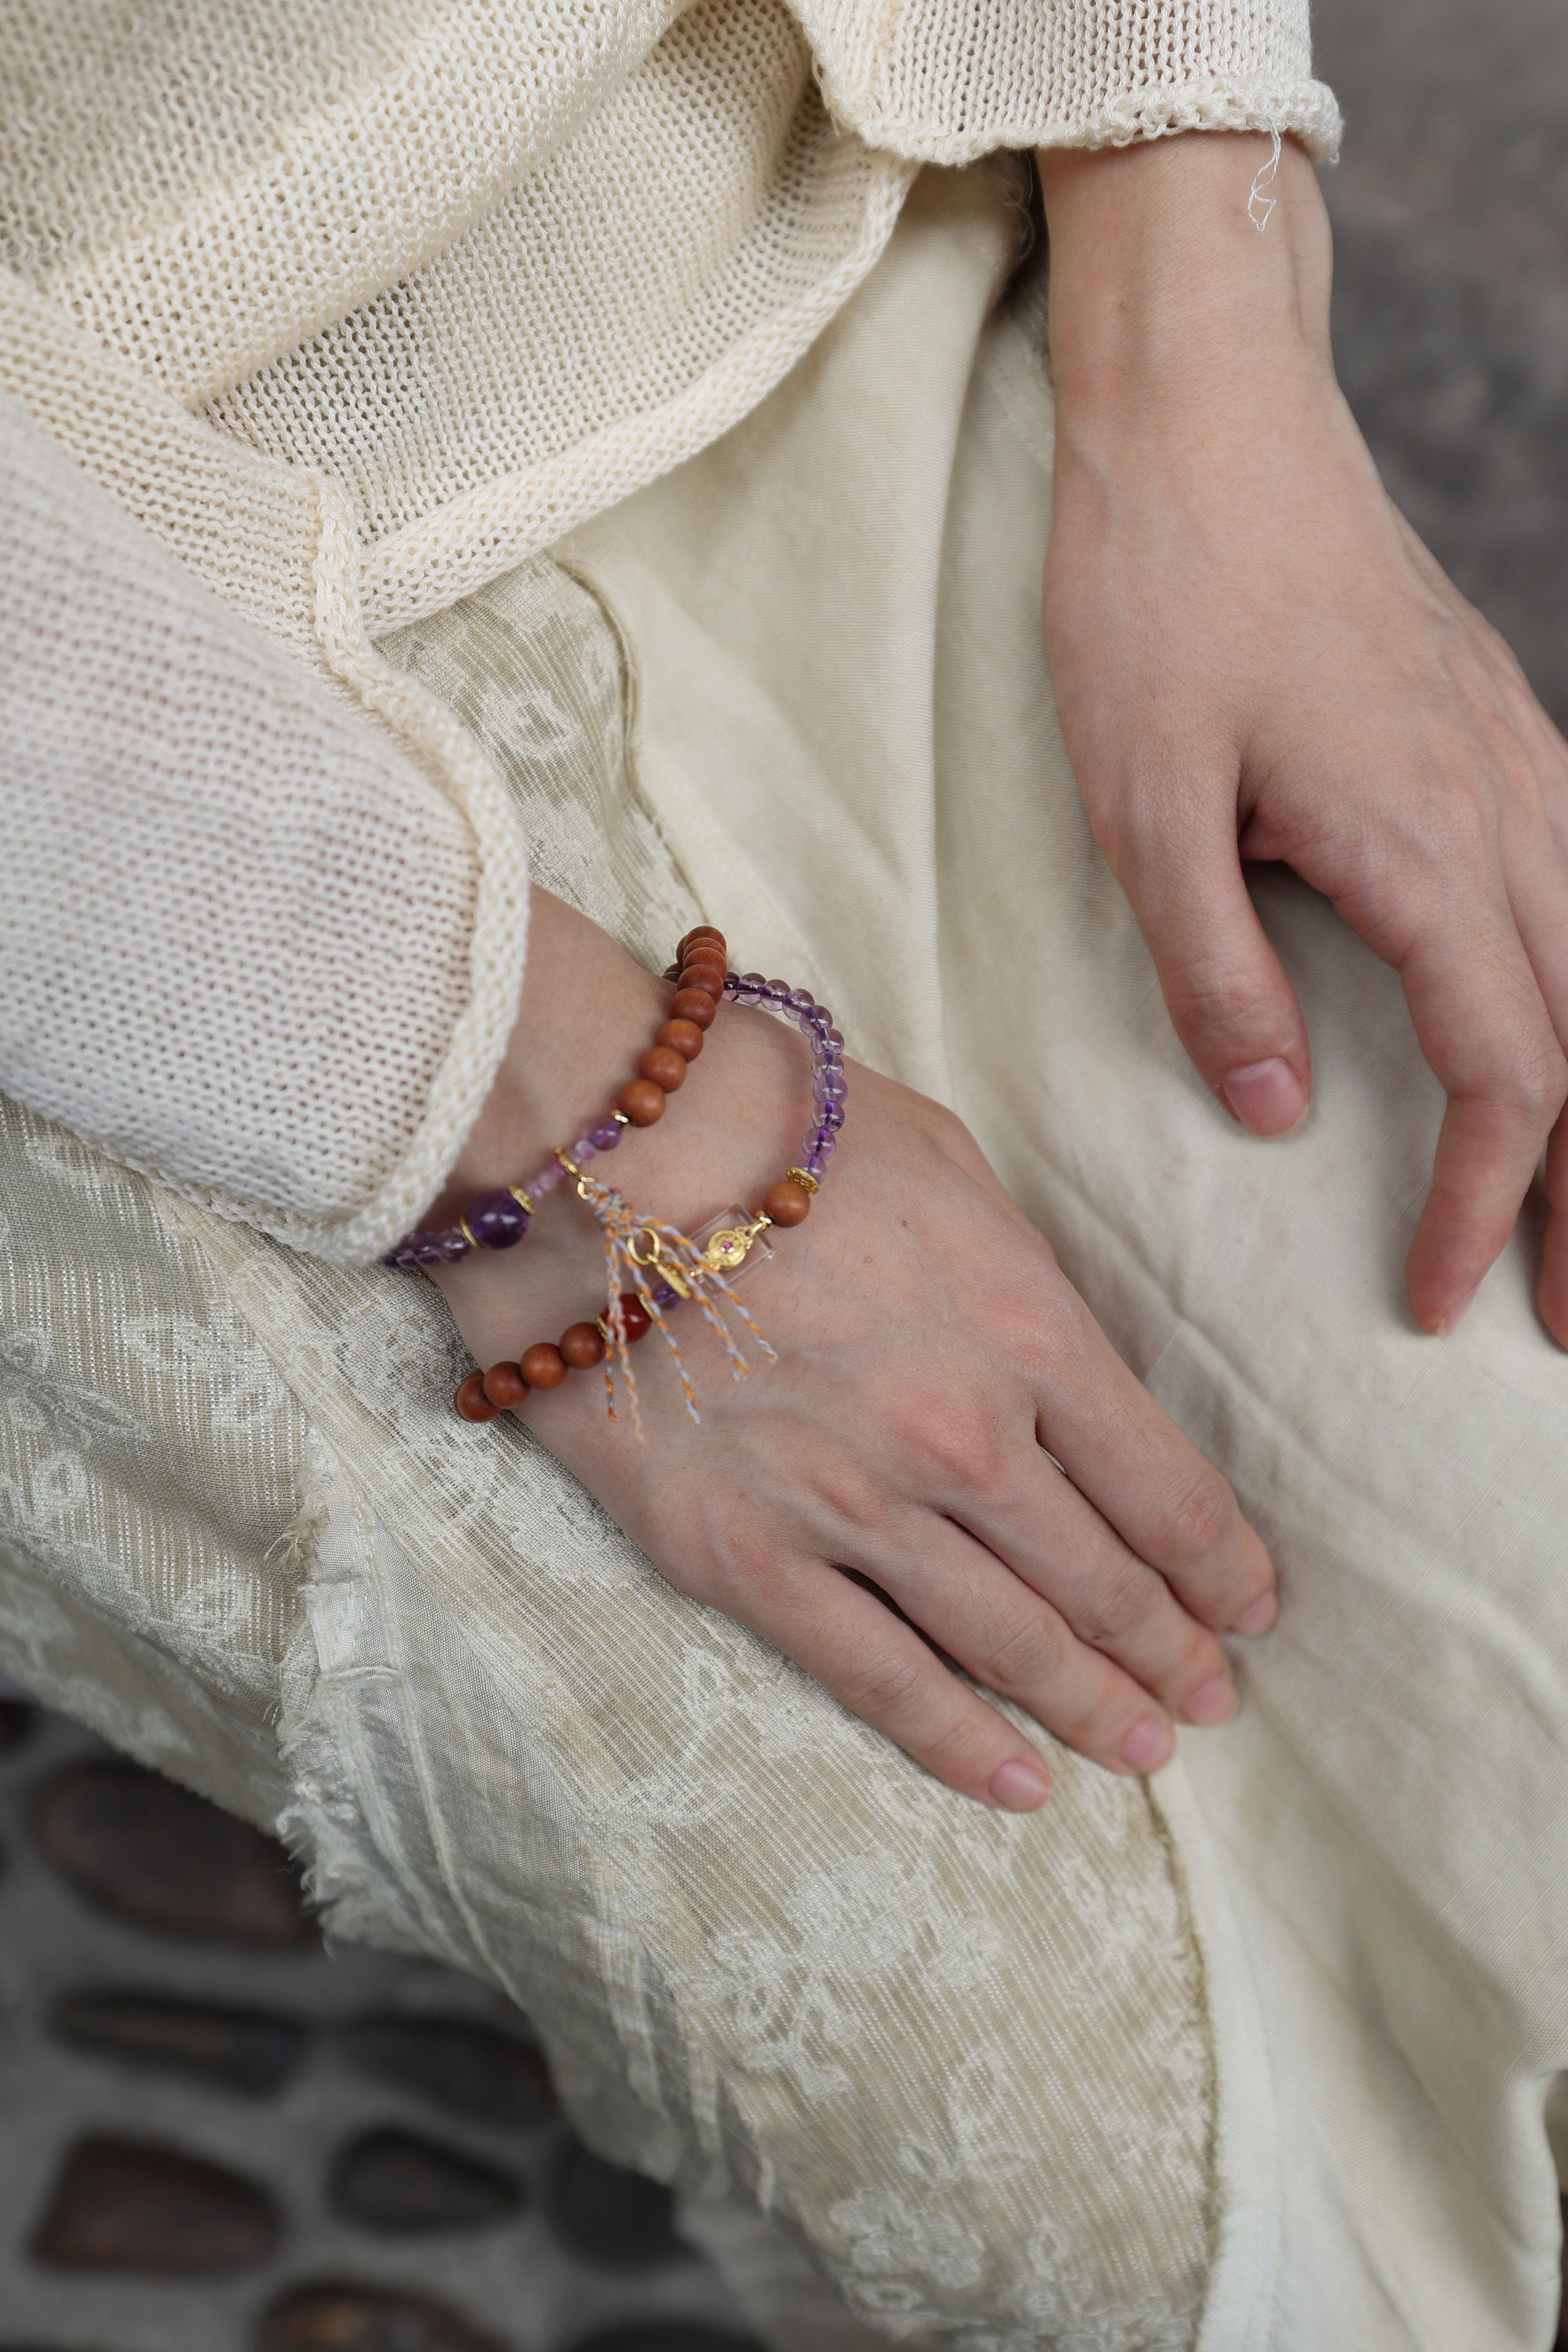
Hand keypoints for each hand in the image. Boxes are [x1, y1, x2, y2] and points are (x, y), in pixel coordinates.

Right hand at [424, 891, 1276, 1809]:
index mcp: (1027, 1329)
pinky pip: (875, 1675)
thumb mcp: (942, 1159)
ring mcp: (854, 1509)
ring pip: (1008, 1644)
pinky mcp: (745, 1558)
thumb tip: (1046, 1342)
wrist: (587, 1152)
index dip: (1218, 1561)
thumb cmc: (766, 1120)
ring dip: (1092, 1706)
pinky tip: (1018, 1785)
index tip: (1245, 1605)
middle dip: (1171, 1650)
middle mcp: (963, 1438)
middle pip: (1102, 1579)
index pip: (1164, 1483)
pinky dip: (957, 1742)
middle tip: (1211, 1699)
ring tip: (1145, 1748)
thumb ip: (1014, 1269)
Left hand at [1038, 133, 1567, 1344]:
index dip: (1481, 1206)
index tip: (1428, 1301)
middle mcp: (1505, 805)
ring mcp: (1516, 756)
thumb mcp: (1146, 804)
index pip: (1504, 1075)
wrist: (1207, 412)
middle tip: (1565, 1322)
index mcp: (1425, 843)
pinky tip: (1561, 1025)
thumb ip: (1212, 967)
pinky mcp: (1493, 724)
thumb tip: (1274, 1112)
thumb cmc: (1157, 596)